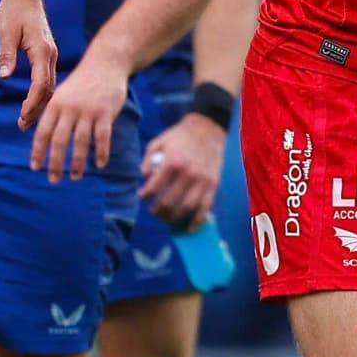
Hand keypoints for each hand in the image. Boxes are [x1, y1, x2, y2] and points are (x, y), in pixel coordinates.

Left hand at [0, 0, 62, 133]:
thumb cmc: (13, 11)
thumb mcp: (6, 32)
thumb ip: (6, 54)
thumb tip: (5, 76)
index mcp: (43, 50)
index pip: (40, 83)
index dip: (32, 102)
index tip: (23, 116)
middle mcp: (50, 54)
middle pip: (48, 88)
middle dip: (37, 109)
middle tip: (23, 126)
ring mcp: (50, 54)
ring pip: (49, 85)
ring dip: (39, 103)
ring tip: (26, 120)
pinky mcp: (46, 54)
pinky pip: (46, 79)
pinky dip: (40, 94)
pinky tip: (33, 103)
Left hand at [33, 53, 131, 180]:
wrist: (104, 64)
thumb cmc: (80, 84)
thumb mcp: (60, 94)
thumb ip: (46, 112)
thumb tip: (23, 126)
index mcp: (55, 104)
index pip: (43, 131)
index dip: (38, 151)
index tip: (35, 167)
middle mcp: (69, 108)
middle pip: (60, 140)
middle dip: (56, 162)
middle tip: (53, 180)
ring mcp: (88, 110)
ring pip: (81, 141)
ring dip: (78, 162)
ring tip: (75, 177)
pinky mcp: (106, 112)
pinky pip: (103, 136)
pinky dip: (101, 152)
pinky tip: (100, 164)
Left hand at [140, 108, 224, 229]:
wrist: (209, 128)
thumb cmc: (181, 135)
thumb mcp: (159, 141)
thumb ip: (148, 159)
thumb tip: (144, 177)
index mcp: (173, 162)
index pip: (154, 187)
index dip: (145, 195)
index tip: (142, 195)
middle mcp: (188, 174)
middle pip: (169, 202)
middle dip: (157, 210)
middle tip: (153, 211)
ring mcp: (202, 181)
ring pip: (186, 208)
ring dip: (173, 217)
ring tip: (166, 217)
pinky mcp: (213, 185)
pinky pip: (206, 208)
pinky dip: (197, 221)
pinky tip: (189, 228)